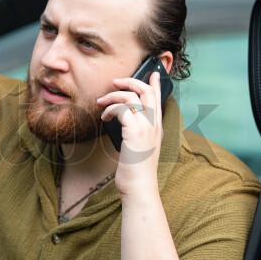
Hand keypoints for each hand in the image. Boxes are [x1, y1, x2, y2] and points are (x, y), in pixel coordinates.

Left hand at [97, 72, 163, 197]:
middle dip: (131, 81)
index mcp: (156, 127)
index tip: (153, 72)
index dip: (155, 83)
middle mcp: (154, 125)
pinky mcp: (135, 132)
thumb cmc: (135, 170)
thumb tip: (125, 120)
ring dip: (113, 96)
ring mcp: (146, 127)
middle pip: (147, 91)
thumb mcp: (139, 147)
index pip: (158, 99)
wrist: (139, 187)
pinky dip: (110, 109)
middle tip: (115, 81)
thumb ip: (137, 132)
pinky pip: (122, 109)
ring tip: (101, 102)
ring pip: (132, 97)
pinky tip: (104, 116)